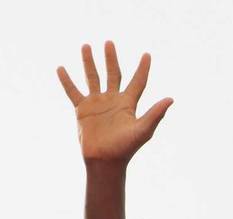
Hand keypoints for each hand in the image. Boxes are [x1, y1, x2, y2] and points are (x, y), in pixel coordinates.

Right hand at [57, 41, 172, 163]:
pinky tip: (61, 68)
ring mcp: (97, 103)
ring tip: (86, 46)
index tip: (147, 54)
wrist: (105, 160)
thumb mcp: (143, 130)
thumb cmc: (126, 148)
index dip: (143, 68)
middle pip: (113, 74)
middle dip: (111, 58)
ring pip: (93, 78)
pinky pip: (73, 91)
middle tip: (109, 43)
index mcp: (129, 104)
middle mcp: (113, 100)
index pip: (138, 81)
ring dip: (89, 62)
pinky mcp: (82, 109)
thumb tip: (171, 99)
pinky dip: (67, 80)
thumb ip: (156, 114)